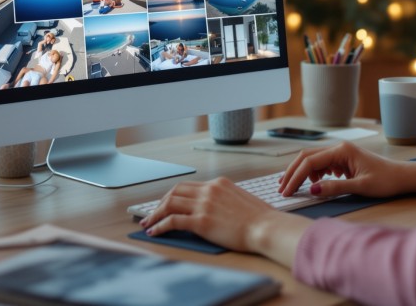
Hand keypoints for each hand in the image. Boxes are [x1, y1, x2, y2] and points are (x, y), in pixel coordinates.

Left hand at [139, 178, 308, 259]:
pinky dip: (160, 226)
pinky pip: (173, 221)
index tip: (166, 204)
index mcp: (219, 184)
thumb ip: (224, 200)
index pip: (189, 186)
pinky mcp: (201, 221)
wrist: (266, 227)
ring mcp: (204, 205)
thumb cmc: (260, 219)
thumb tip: (213, 209)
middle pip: (175, 191)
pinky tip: (155, 232)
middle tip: (153, 214)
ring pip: (170, 204)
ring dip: (155, 214)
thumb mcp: (240, 200)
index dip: (173, 196)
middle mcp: (209, 190)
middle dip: (160, 203)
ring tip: (148, 224)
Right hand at [279, 141, 415, 198]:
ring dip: (302, 172)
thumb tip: (312, 190)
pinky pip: (322, 164)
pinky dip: (314, 173)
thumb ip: (335, 187)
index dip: (296, 177)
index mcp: (342, 151)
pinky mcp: (344, 160)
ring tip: (294, 187)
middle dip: (293, 172)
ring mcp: (341, 153)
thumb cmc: (386, 181)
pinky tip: (314, 183)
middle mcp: (339, 148)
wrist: (402, 177)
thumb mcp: (360, 187)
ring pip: (313, 160)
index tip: (287, 192)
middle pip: (307, 157)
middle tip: (282, 189)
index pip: (310, 162)